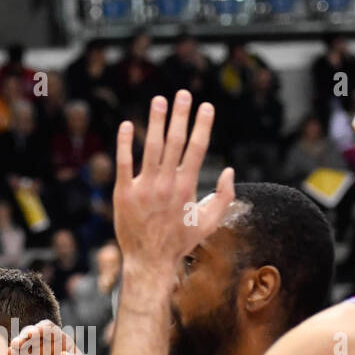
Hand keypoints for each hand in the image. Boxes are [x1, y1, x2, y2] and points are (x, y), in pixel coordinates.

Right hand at [7, 320, 97, 354]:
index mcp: (60, 341)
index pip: (49, 329)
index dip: (42, 328)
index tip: (37, 332)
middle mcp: (43, 345)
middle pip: (31, 333)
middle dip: (25, 335)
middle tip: (22, 342)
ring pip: (20, 346)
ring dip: (15, 347)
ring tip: (13, 351)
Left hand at [113, 90, 234, 276]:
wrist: (150, 261)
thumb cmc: (180, 242)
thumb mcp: (209, 223)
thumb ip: (224, 197)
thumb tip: (230, 171)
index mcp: (187, 187)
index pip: (197, 149)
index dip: (202, 125)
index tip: (206, 106)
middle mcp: (166, 184)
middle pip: (175, 142)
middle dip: (180, 115)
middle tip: (183, 93)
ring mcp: (144, 187)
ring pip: (150, 147)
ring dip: (155, 121)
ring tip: (159, 100)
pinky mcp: (124, 193)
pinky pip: (124, 163)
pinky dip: (125, 143)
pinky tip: (126, 125)